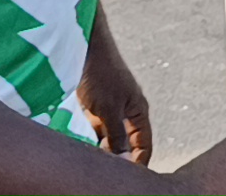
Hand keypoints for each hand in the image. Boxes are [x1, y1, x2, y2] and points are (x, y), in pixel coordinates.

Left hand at [78, 48, 152, 163]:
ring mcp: (111, 108)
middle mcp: (127, 110)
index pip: (144, 144)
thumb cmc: (101, 74)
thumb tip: (122, 160)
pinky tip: (81, 146)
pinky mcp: (96, 105)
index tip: (129, 178)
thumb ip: (116, 136)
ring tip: (93, 160)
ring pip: (110, 137)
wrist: (84, 46)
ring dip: (102, 148)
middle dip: (118, 158)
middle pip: (127, 143)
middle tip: (108, 172)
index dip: (139, 163)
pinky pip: (97, 128)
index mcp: (138, 110)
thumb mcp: (108, 109)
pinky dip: (91, 138)